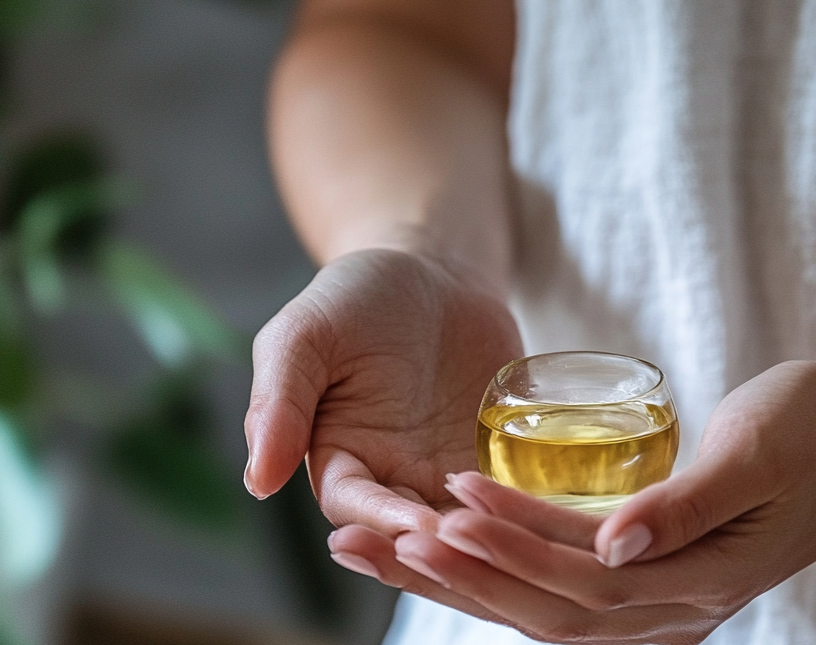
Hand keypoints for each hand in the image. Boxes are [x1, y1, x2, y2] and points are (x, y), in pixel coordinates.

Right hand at [244, 248, 521, 534]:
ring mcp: (451, 469)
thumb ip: (277, 404)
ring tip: (519, 535)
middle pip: (417, 532)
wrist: (430, 271)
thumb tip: (256, 482)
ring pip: (471, 525)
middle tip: (479, 545)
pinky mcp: (499, 454)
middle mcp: (396, 477)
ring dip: (493, 535)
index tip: (416, 526)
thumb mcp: (303, 337)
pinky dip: (534, 506)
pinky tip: (559, 513)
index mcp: (341, 459)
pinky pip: (518, 492)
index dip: (383, 520)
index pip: (355, 506)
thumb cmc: (354, 298)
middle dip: (446, 544)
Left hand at [329, 361, 815, 642]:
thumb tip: (614, 545)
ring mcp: (657, 598)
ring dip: (456, 581)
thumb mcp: (762, 451)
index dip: (508, 540)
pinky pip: (558, 589)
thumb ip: (688, 503)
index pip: (578, 572)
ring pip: (537, 605)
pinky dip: (498, 575)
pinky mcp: (645, 576)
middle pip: (539, 605)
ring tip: (380, 551)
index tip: (443, 500)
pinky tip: (448, 557)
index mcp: (696, 580)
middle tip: (363, 541)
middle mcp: (669, 605)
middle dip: (449, 574)